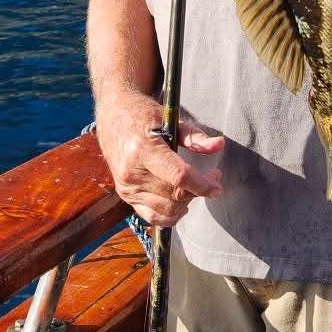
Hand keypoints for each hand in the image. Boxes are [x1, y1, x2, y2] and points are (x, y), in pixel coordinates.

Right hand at [96, 91, 224, 226]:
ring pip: (166, 210)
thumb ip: (194, 136)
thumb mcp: (169, 118)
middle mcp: (131, 173)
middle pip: (174, 195)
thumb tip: (218, 145)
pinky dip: (171, 214)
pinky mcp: (125, 195)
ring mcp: (126, 187)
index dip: (202, 184)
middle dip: (199, 190)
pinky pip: (152, 216)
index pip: (178, 176)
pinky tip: (183, 203)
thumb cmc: (141, 114)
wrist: (113, 116)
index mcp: (142, 149)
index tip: (218, 186)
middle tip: (213, 177)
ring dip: (187, 203)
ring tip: (197, 187)